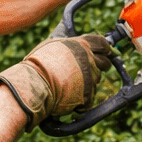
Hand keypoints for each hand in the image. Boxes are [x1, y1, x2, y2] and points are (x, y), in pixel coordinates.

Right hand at [0, 33, 116, 130]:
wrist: (33, 84)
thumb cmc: (37, 64)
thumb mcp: (52, 45)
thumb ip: (69, 45)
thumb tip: (76, 44)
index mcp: (81, 44)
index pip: (103, 43)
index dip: (106, 49)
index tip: (108, 52)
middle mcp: (89, 59)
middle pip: (105, 62)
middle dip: (99, 66)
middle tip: (86, 71)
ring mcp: (90, 77)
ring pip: (96, 79)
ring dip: (87, 82)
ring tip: (69, 84)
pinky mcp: (88, 94)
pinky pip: (90, 96)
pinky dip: (82, 98)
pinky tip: (68, 96)